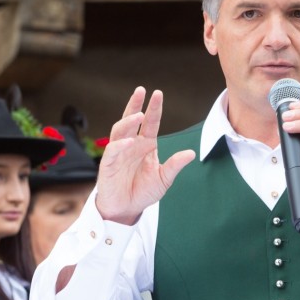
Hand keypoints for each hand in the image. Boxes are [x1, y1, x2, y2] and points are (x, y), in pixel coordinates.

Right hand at [95, 87, 194, 223]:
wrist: (126, 210)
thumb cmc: (143, 192)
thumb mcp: (164, 178)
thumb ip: (175, 165)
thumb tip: (191, 153)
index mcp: (145, 145)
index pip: (150, 123)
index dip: (154, 109)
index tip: (158, 94)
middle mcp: (131, 145)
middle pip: (131, 120)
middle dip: (135, 104)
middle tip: (141, 90)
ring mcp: (118, 153)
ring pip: (120, 131)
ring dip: (128, 121)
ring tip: (140, 115)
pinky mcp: (108, 165)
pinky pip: (112, 151)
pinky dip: (120, 145)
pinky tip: (130, 141)